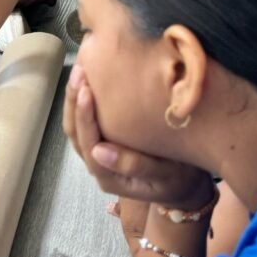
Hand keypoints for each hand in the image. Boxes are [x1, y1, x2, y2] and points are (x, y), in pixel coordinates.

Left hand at [64, 64, 213, 209]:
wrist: (182, 185)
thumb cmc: (177, 178)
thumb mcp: (165, 174)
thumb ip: (134, 165)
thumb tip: (99, 151)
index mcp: (108, 176)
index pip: (88, 144)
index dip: (84, 118)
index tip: (86, 91)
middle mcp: (97, 165)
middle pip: (75, 133)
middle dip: (74, 101)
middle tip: (80, 71)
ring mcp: (96, 153)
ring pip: (75, 125)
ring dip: (74, 98)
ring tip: (80, 70)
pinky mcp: (101, 141)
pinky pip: (84, 121)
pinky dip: (81, 100)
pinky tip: (88, 80)